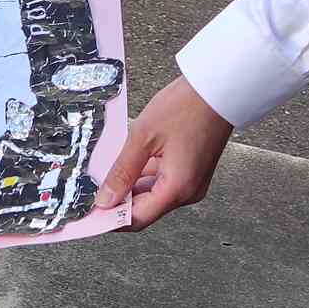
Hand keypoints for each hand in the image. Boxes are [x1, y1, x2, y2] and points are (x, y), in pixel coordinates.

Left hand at [101, 77, 231, 228]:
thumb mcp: (143, 137)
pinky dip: (145, 174)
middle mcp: (188, 191)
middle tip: (93, 189)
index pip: (138, 219)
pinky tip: (130, 158)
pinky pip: (164, 180)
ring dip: (131, 185)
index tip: (91, 213)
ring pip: (153, 193)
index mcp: (178, 188)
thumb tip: (105, 199)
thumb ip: (122, 171)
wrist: (217, 88)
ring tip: (109, 168)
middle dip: (119, 200)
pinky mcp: (193, 170)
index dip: (112, 219)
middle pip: (146, 208)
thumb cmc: (187, 106)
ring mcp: (193, 181)